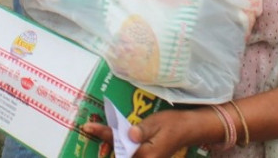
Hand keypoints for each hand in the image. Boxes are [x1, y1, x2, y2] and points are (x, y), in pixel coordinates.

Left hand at [82, 108, 202, 157]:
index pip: (119, 144)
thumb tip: (128, 134)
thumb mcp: (158, 122)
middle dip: (105, 142)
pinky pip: (129, 153)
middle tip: (89, 129)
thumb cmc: (175, 123)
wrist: (190, 129)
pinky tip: (114, 137)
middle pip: (119, 153)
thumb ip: (142, 130)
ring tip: (98, 131)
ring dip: (112, 144)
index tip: (88, 127)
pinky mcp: (147, 157)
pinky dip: (121, 146)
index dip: (103, 134)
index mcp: (146, 153)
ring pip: (123, 154)